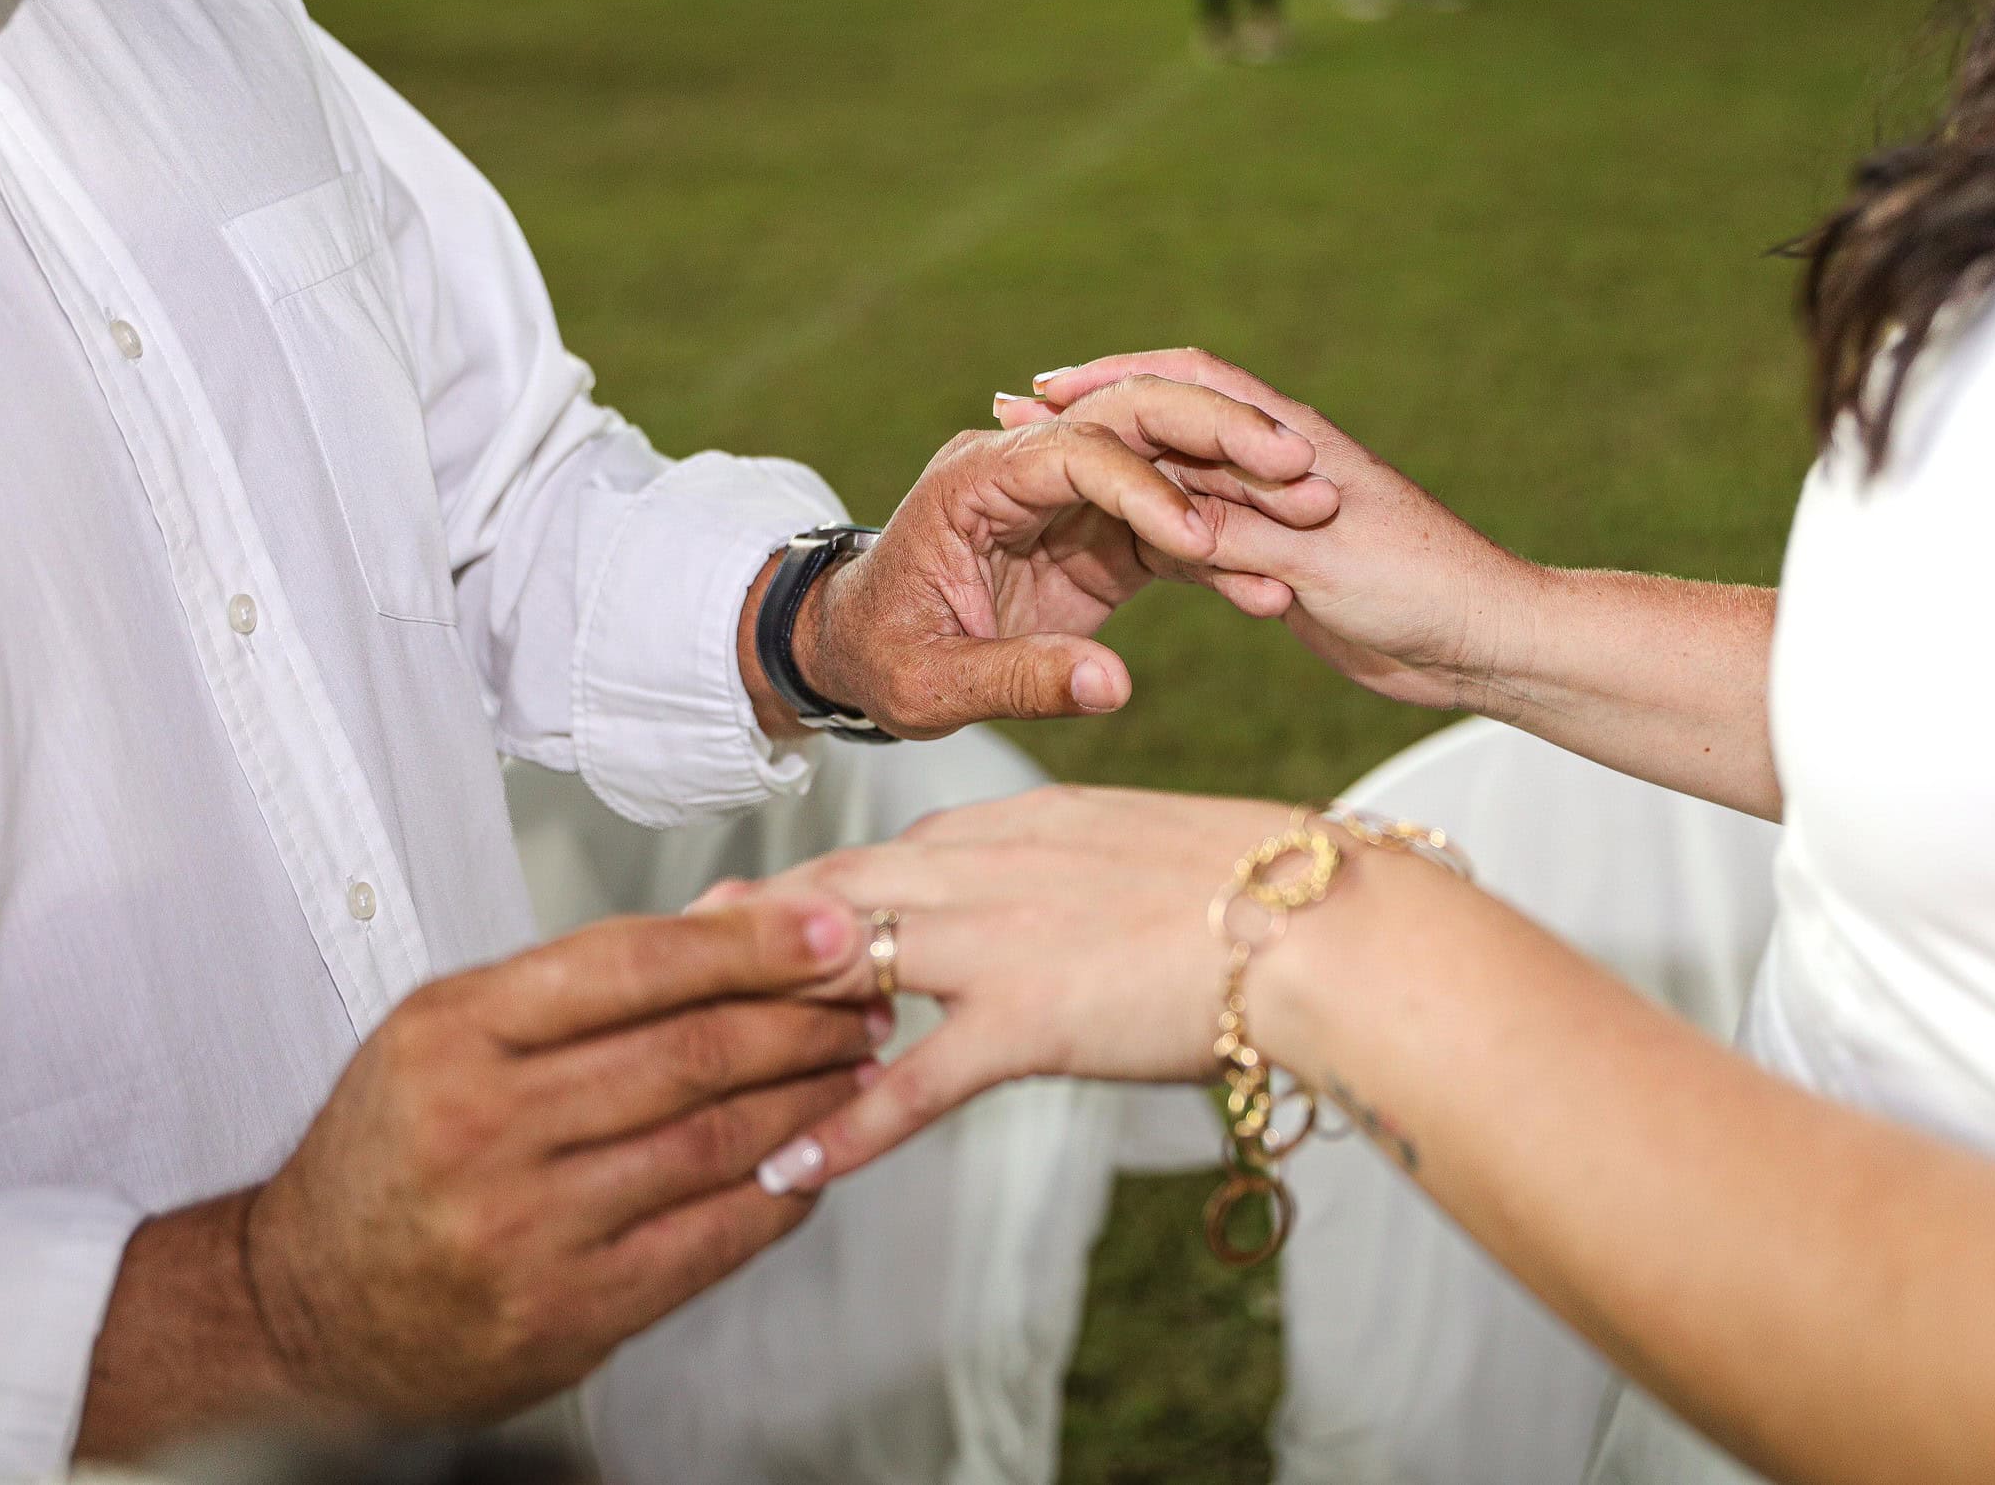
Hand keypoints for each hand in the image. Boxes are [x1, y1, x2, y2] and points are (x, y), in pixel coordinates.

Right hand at [239, 895, 881, 1423]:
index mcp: (455, 1034)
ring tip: (857, 1066)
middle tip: (864, 995)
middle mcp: (483, 1126)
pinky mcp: (568, 1309)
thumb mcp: (452, 1030)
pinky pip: (711, 1237)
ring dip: (809, 1099)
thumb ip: (587, 978)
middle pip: (690, 1053)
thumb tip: (732, 915)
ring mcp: (526, 1226)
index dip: (751, 943)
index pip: (632, 967)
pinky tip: (811, 1156)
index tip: (830, 926)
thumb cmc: (392, 1151)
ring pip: (713, 1142)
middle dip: (802, 1018)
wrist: (306, 1301)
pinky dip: (780, 1190)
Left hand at [709, 787, 1467, 1187]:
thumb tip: (1073, 906)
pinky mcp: (1027, 1015)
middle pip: (834, 894)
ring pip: (843, 968)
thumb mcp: (1154, 851)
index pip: (889, 855)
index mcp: (1025, 823)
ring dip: (761, 1016)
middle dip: (745, 929)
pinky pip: (910, 1079)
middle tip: (666, 960)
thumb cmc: (1270, 890)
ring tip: (682, 1055)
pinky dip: (841, 1129)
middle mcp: (990, 864)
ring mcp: (1000, 937)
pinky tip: (786, 1170)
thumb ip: (1085, 874)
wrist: (1328, 920)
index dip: (816, 892)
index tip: (761, 911)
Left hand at [768, 380, 1335, 738]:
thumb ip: (1019, 680)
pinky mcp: (1099, 531)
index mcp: (975, 479)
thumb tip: (1111, 686)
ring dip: (1239, 476)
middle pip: (1133, 417)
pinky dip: (1225, 545)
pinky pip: (1174, 522)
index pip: (1074, 453)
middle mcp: (1026, 467)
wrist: (858, 653)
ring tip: (1315, 504)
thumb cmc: (882, 661)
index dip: (1142, 490)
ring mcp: (1068, 493)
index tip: (1198, 540)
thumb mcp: (933, 688)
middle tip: (1295, 461)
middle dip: (1215, 432)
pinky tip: (1276, 582)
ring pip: (1169, 456)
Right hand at [1000, 350, 1534, 710]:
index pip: (1182, 381)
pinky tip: (1111, 547)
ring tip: (1041, 481)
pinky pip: (1204, 536)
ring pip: (1180, 480)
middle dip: (1095, 420)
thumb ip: (1230, 530)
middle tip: (1012, 424)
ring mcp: (1278, 512)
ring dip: (1119, 476)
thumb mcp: (1309, 559)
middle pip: (1169, 424)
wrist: (1480, 642)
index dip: (1107, 378)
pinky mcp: (1282, 560)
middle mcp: (1277, 463)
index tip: (1039, 388)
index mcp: (1288, 440)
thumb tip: (1144, 503)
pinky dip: (1155, 532)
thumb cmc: (1416, 587)